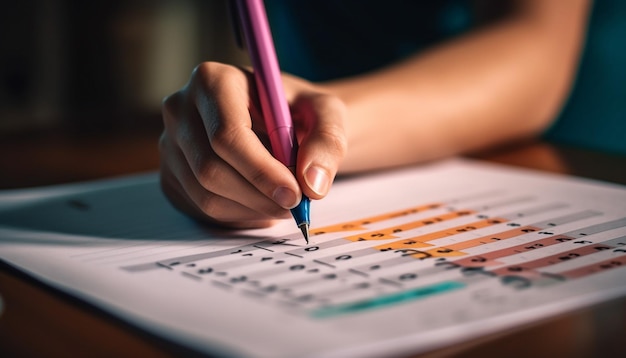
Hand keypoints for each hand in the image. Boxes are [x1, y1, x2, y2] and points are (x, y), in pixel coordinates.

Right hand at [160, 62, 346, 228]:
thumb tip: (312, 184)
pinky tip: (261, 205)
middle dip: (257, 196)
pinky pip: (200, 209)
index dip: (260, 171)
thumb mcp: (327, 113)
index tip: (295, 194)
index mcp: (213, 80)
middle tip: (294, 207)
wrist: (282, 123)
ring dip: (251, 210)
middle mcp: (181, 108)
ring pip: (204, 194)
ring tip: (282, 204)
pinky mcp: (171, 175)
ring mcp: (170, 144)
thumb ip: (327, 141)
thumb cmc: (300, 112)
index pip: (226, 134)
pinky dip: (238, 216)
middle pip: (210, 168)